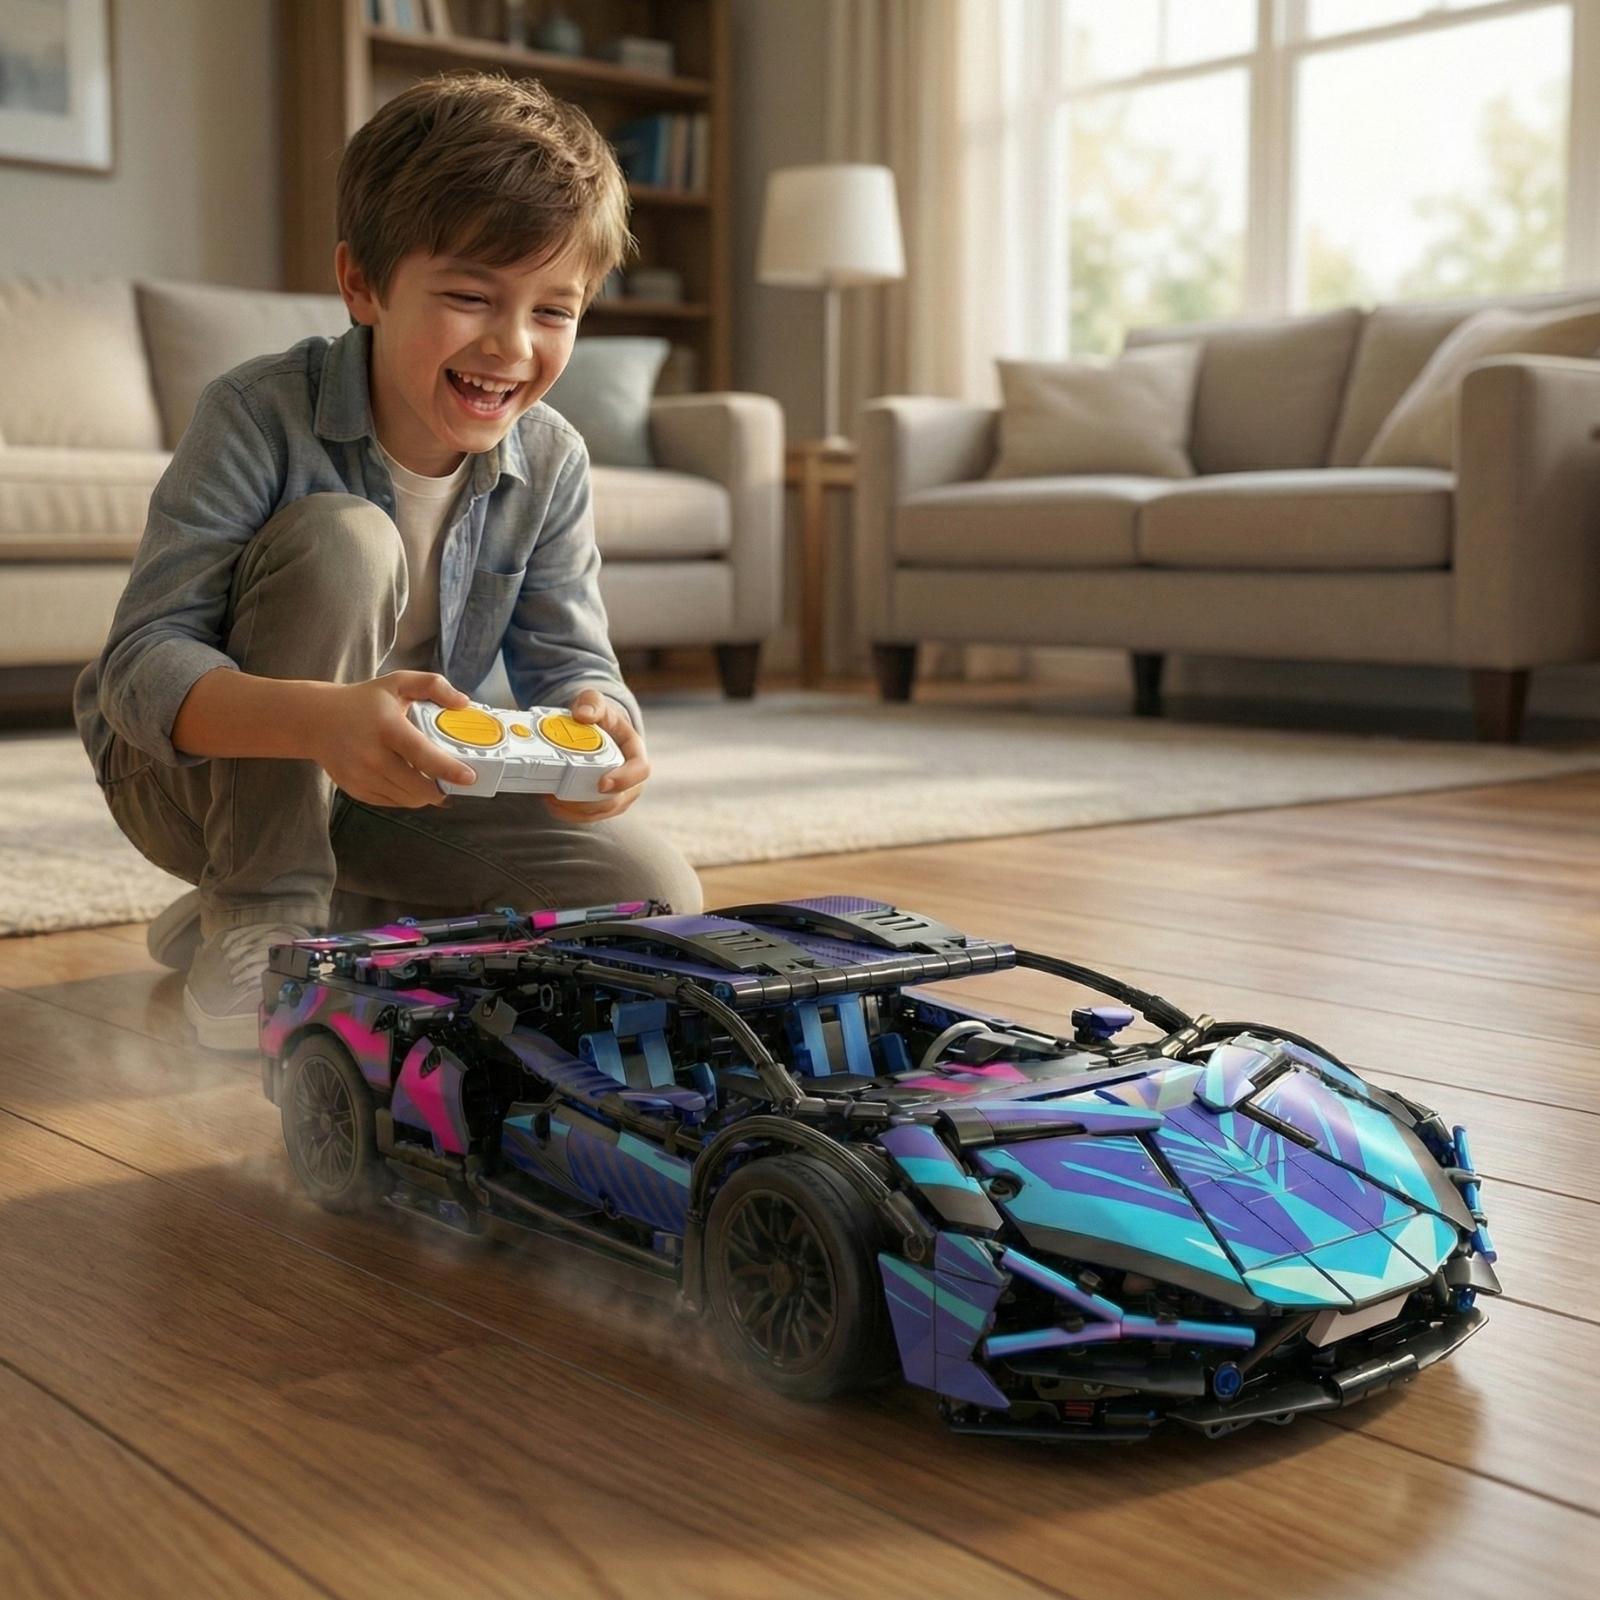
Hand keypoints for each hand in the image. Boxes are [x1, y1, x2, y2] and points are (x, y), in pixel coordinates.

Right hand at [304, 672, 478, 807]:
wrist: (316, 720)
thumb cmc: (364, 701)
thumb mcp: (398, 682)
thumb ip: (434, 685)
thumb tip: (463, 703)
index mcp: (387, 727)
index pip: (422, 755)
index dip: (448, 770)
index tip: (469, 777)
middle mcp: (371, 755)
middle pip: (417, 787)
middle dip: (442, 789)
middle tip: (456, 782)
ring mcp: (361, 776)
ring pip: (407, 799)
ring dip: (426, 795)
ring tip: (435, 782)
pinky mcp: (356, 789)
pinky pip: (392, 802)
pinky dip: (407, 797)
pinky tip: (412, 783)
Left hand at [543, 687, 649, 823]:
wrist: (596, 729)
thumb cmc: (599, 718)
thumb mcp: (595, 702)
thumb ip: (591, 703)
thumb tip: (583, 715)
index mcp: (635, 751)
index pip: (640, 770)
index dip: (624, 780)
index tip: (602, 784)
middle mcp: (631, 778)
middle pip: (619, 799)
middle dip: (591, 803)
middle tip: (563, 796)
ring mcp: (618, 793)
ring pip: (603, 812)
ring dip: (578, 811)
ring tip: (553, 800)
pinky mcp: (602, 802)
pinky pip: (591, 815)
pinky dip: (572, 813)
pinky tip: (553, 804)